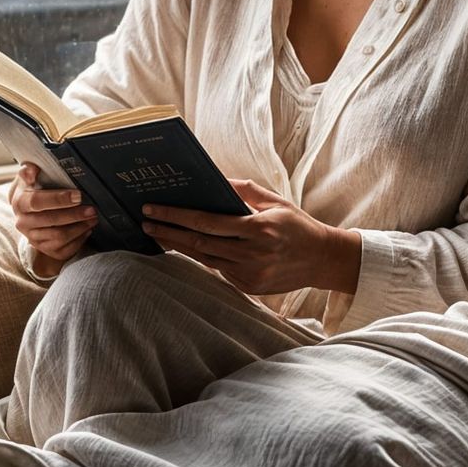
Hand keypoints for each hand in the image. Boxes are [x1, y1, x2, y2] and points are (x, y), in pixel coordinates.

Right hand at [10, 164, 97, 277]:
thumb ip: (28, 171)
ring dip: (79, 227)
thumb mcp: (27, 178)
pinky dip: (78, 240)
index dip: (58, 199)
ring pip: (59, 237)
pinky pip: (64, 249)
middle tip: (92, 209)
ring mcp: (34, 239)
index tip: (78, 195)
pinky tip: (87, 229)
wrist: (28, 213)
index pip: (37, 202)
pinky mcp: (45, 250)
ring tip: (93, 217)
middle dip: (74, 215)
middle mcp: (24, 223)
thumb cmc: (32, 191)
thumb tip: (32, 169)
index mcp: (20, 203)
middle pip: (51, 221)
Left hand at [142, 177, 361, 296]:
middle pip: (198, 243)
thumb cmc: (297, 225)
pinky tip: (184, 246)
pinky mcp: (249, 287)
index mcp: (259, 228)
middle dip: (168, 231)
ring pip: (203, 259)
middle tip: (144, 220)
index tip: (153, 208)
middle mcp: (253, 254)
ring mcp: (250, 274)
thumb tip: (212, 179)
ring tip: (156, 233)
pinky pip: (218, 269)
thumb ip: (243, 190)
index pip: (207, 221)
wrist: (322, 260)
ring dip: (177, 246)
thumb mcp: (275, 201)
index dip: (176, 215)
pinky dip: (200, 256)